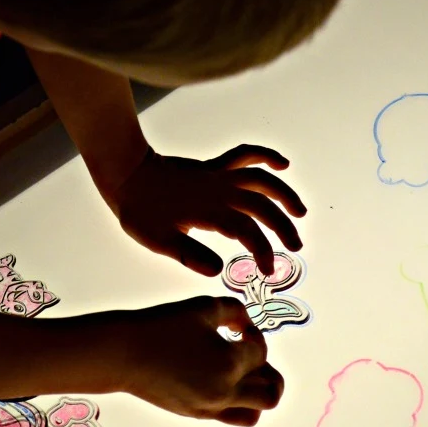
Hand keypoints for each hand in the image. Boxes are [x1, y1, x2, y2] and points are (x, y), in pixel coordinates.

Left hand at [108, 144, 306, 276]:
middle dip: (283, 227)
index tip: (268, 270)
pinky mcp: (214, 167)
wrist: (127, 175)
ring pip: (261, 180)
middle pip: (262, 207)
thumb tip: (218, 270)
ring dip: (284, 194)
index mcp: (209, 212)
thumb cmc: (139, 211)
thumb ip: (189, 255)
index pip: (248, 232)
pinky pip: (244, 156)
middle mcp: (219, 192)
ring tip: (300, 212)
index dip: (263, 251)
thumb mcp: (157, 241)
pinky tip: (282, 164)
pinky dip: (265, 157)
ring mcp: (218, 176)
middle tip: (296, 247)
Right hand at [121, 296, 283, 426]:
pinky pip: (231, 416)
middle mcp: (225, 391)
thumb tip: (246, 326)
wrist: (124, 354)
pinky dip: (238, 401)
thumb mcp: (204, 306)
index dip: (254, 335)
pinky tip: (221, 380)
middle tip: (251, 355)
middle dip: (269, 370)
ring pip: (256, 412)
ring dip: (259, 392)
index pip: (261, 352)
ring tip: (244, 375)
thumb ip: (235, 311)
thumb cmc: (163, 325)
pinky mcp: (196, 414)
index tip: (237, 327)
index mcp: (230, 363)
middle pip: (272, 391)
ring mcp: (211, 407)